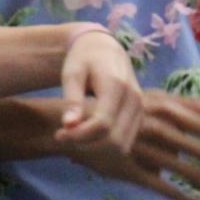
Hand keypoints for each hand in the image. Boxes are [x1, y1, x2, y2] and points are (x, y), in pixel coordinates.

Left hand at [52, 27, 141, 153]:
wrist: (105, 50)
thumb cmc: (83, 59)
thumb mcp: (72, 73)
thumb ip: (72, 99)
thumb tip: (68, 125)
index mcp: (117, 86)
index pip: (102, 124)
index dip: (79, 135)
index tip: (59, 134)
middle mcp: (134, 100)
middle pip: (114, 140)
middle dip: (86, 144)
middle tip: (62, 136)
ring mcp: (140, 110)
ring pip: (122, 146)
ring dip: (96, 149)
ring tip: (73, 136)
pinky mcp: (139, 118)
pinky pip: (125, 142)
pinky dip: (105, 147)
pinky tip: (86, 137)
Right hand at [65, 92, 199, 199]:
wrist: (75, 123)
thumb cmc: (120, 108)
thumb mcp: (154, 99)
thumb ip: (189, 104)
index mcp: (165, 111)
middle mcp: (157, 129)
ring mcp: (143, 150)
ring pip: (185, 171)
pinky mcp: (130, 169)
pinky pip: (162, 187)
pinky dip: (183, 197)